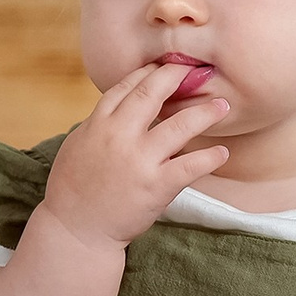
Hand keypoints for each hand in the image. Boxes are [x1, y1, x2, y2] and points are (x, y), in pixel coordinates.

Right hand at [39, 63, 229, 249]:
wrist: (75, 230)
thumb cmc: (73, 190)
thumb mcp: (78, 145)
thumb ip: (100, 124)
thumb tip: (121, 106)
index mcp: (98, 124)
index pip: (126, 87)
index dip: (149, 72)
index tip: (166, 65)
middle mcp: (118, 136)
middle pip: (152, 94)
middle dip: (177, 77)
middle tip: (197, 70)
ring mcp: (139, 160)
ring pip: (179, 126)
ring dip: (205, 113)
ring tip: (222, 106)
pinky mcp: (156, 186)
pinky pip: (190, 166)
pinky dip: (209, 158)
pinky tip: (222, 153)